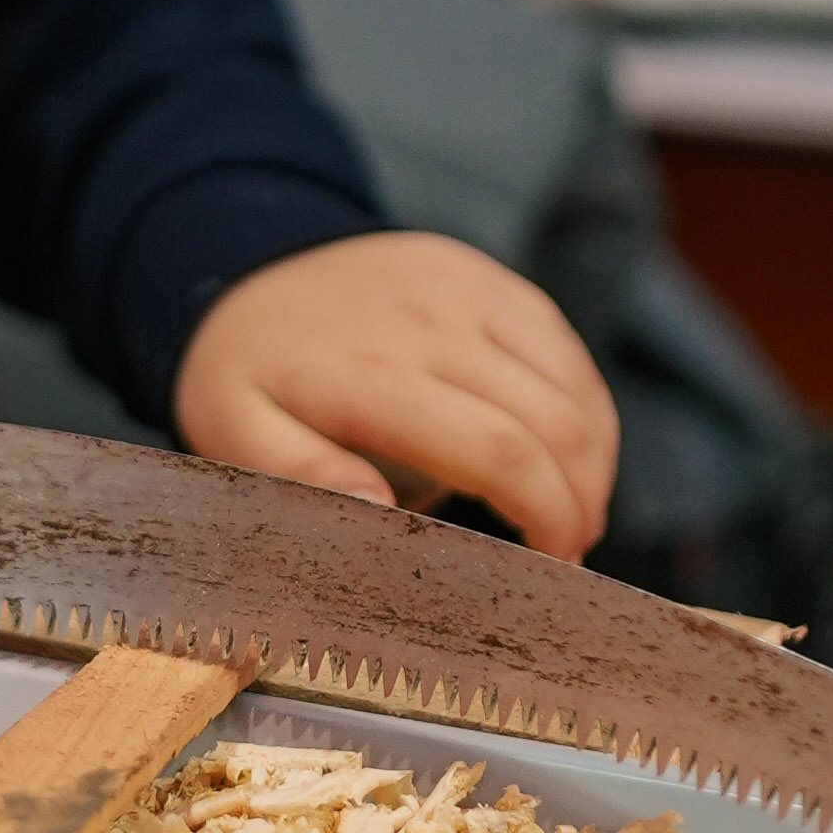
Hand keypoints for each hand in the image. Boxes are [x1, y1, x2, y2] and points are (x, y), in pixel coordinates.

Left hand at [173, 232, 617, 559]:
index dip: (546, 516)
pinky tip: (568, 450)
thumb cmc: (245, 372)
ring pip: (574, 382)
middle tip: (566, 551)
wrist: (241, 263)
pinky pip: (563, 343)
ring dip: (594, 457)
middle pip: (555, 421)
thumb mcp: (237, 432)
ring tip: (572, 510)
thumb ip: (304, 473)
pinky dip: (583, 405)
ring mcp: (466, 288)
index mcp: (374, 373)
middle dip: (580, 500)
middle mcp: (432, 321)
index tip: (551, 569)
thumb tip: (378, 509)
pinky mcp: (484, 275)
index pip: (500, 452)